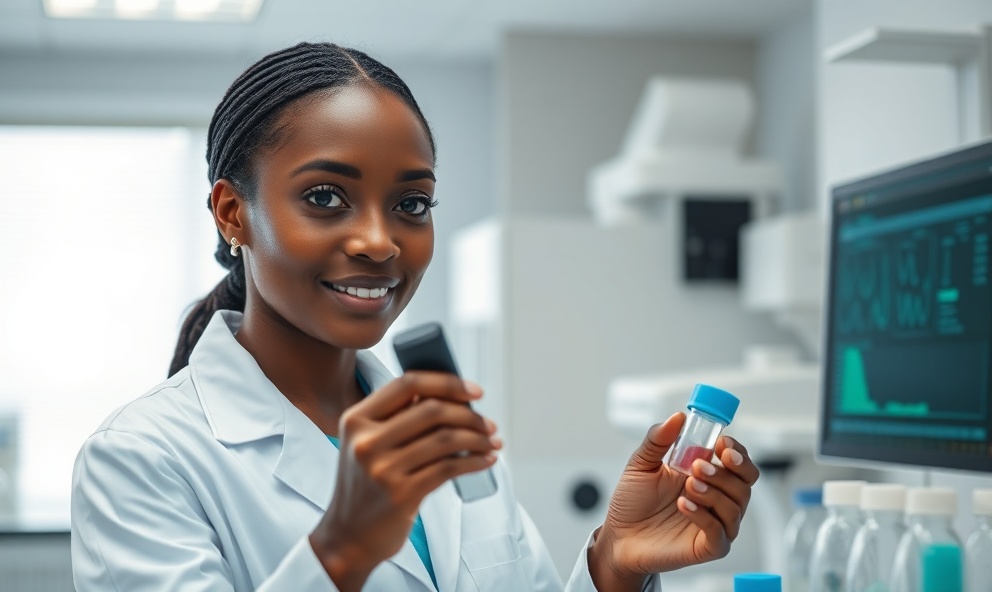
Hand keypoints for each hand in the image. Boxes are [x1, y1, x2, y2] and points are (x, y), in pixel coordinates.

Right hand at [308, 372, 500, 591]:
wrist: (348, 537)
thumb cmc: (367, 486)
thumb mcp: (368, 444)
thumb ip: (398, 418)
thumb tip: (453, 397)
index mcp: (356, 419)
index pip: (407, 384)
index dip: (446, 383)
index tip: (474, 392)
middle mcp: (366, 441)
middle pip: (432, 410)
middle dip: (470, 415)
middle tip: (489, 425)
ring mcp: (382, 469)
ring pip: (445, 439)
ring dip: (477, 439)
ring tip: (491, 442)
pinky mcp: (400, 494)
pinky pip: (449, 468)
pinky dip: (474, 461)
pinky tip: (485, 461)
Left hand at [589, 412, 759, 590]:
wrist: (618, 535)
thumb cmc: (632, 502)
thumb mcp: (641, 464)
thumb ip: (658, 440)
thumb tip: (677, 417)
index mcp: (706, 474)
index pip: (738, 461)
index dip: (737, 450)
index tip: (721, 443)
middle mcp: (716, 498)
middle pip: (746, 482)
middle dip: (729, 471)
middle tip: (699, 466)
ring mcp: (715, 522)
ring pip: (736, 506)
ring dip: (713, 492)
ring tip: (688, 486)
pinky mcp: (708, 547)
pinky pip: (720, 533)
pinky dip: (705, 517)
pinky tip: (685, 505)